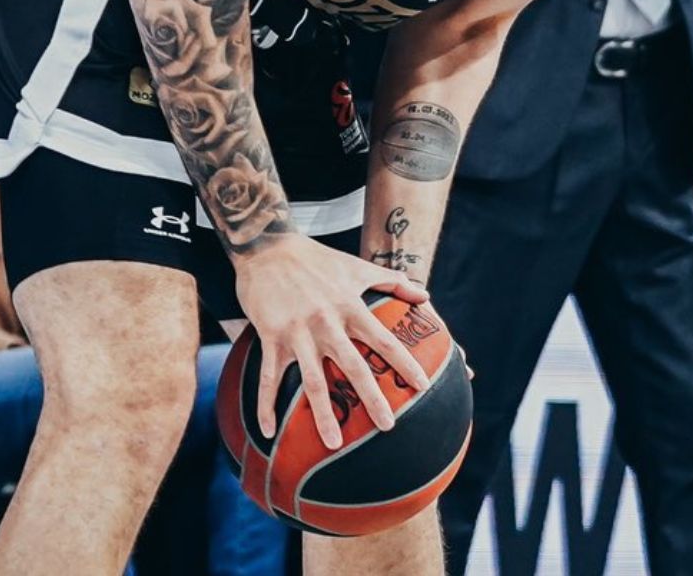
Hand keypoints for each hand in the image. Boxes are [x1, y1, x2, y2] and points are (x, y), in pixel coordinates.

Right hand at [236, 234, 432, 449]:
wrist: (268, 248)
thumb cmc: (317, 259)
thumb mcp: (357, 267)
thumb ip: (393, 282)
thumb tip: (425, 295)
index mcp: (350, 307)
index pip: (384, 341)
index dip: (404, 364)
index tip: (422, 386)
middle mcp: (327, 323)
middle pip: (354, 367)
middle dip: (372, 399)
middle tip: (388, 427)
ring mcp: (297, 333)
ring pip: (313, 381)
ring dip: (323, 415)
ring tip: (334, 444)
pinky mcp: (271, 337)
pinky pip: (268, 377)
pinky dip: (266, 406)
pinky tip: (268, 431)